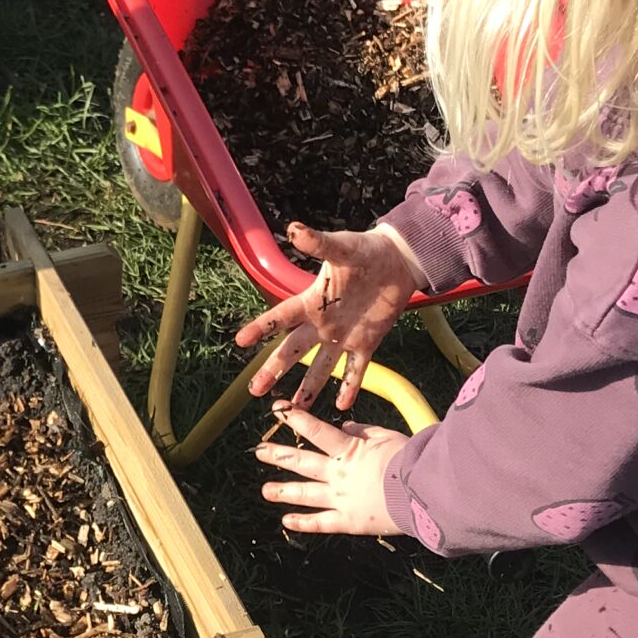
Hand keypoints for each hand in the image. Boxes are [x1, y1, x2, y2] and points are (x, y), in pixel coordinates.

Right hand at [233, 224, 414, 408]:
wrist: (397, 261)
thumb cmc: (366, 250)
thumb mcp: (342, 247)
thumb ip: (318, 242)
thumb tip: (294, 228)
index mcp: (313, 301)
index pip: (281, 317)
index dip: (262, 329)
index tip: (241, 341)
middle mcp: (323, 323)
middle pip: (293, 351)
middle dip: (274, 370)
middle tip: (255, 391)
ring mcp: (344, 336)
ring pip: (320, 367)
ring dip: (308, 388)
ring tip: (295, 409)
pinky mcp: (367, 343)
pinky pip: (356, 369)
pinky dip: (349, 387)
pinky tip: (340, 407)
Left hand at [255, 407, 407, 536]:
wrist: (424, 492)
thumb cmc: (411, 460)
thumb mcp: (388, 436)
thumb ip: (364, 431)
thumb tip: (345, 426)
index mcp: (349, 450)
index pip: (315, 430)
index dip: (294, 418)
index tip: (277, 409)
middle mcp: (339, 473)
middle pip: (302, 462)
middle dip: (278, 455)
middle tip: (259, 451)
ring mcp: (341, 498)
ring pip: (305, 493)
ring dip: (282, 491)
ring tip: (265, 490)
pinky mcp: (349, 521)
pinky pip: (321, 523)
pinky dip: (303, 523)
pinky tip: (286, 521)